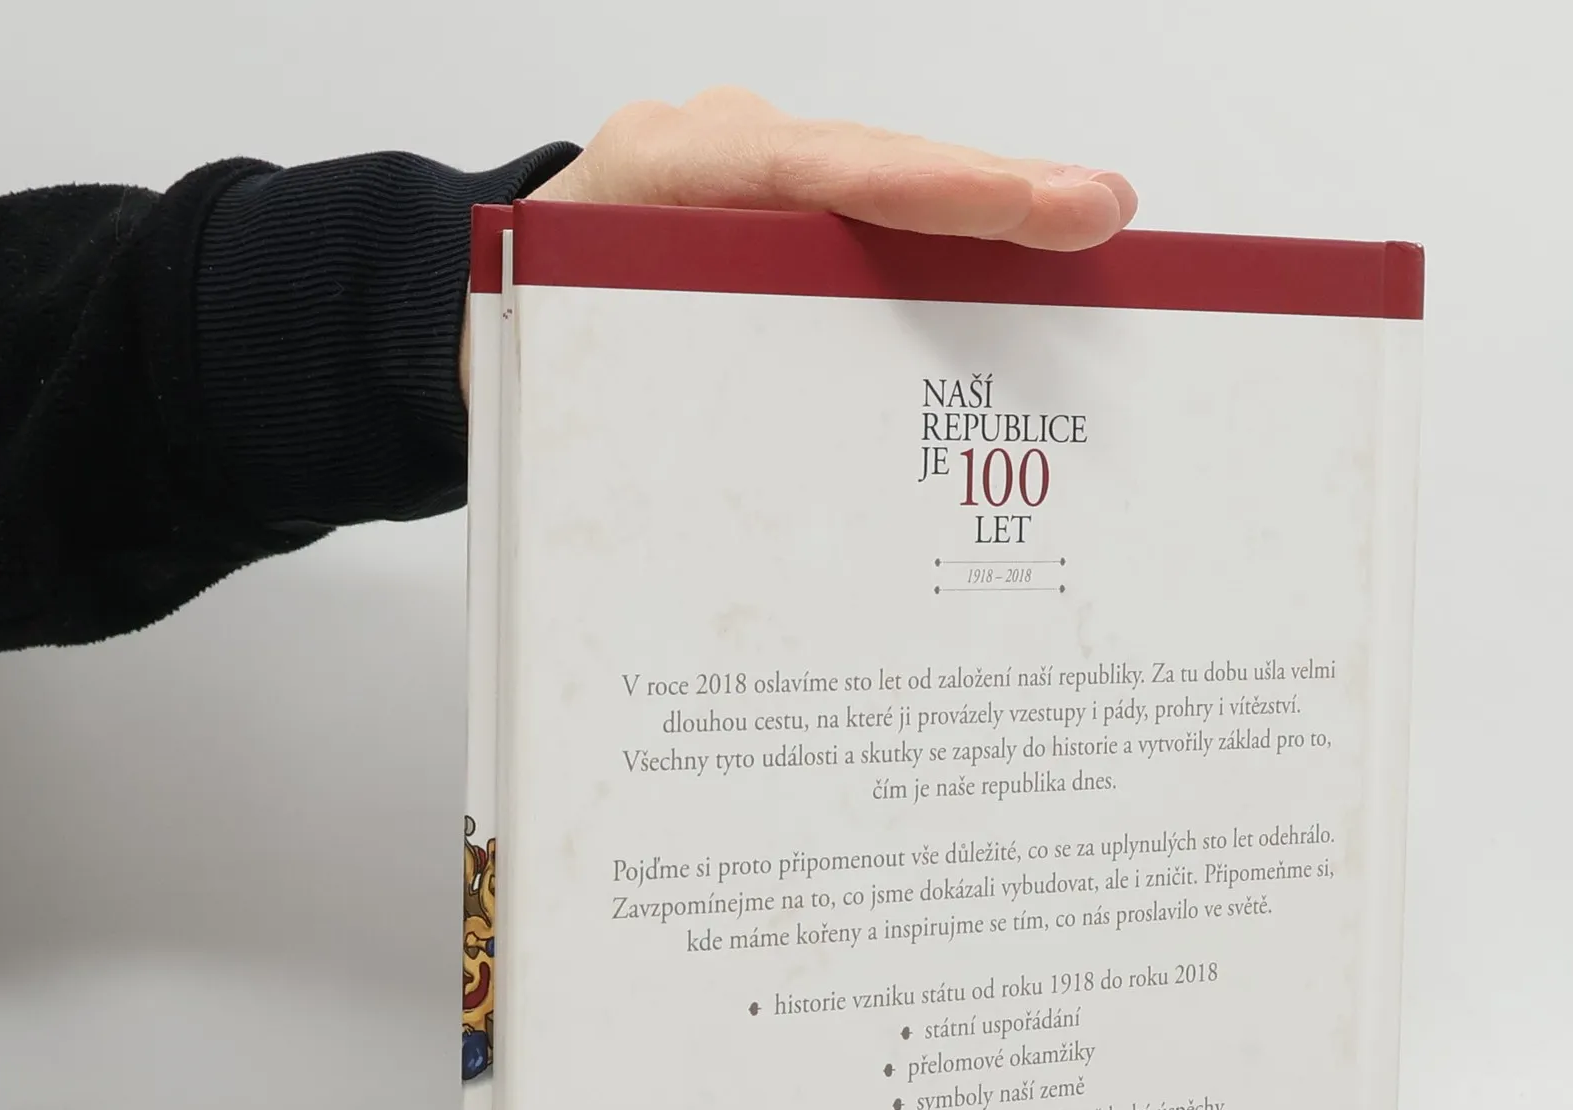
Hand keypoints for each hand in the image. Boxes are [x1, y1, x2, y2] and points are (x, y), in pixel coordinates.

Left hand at [461, 89, 1136, 399]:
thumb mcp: (575, 373)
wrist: (472, 313)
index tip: (1029, 206)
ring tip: (1084, 223)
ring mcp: (742, 175)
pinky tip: (1016, 257)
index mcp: (654, 178)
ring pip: (881, 184)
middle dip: (991, 189)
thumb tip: (798, 490)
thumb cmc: (523, 352)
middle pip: (872, 165)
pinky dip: (938, 236)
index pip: (814, 172)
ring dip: (983, 209)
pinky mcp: (768, 213)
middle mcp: (708, 155)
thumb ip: (671, 392)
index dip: (930, 190)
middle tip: (1100, 210)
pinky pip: (865, 217)